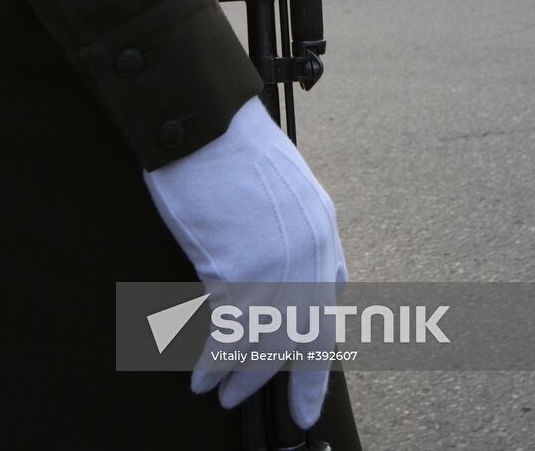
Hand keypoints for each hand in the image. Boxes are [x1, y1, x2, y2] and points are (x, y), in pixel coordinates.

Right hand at [143, 96, 346, 428]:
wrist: (210, 124)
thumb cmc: (235, 148)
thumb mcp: (285, 188)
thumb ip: (291, 230)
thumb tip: (275, 268)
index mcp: (323, 229)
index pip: (331, 299)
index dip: (321, 343)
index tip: (316, 374)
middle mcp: (310, 254)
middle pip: (308, 335)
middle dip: (298, 379)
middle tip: (290, 409)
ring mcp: (279, 267)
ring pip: (267, 343)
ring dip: (244, 376)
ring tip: (224, 395)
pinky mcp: (241, 273)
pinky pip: (229, 334)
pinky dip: (215, 363)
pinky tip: (203, 376)